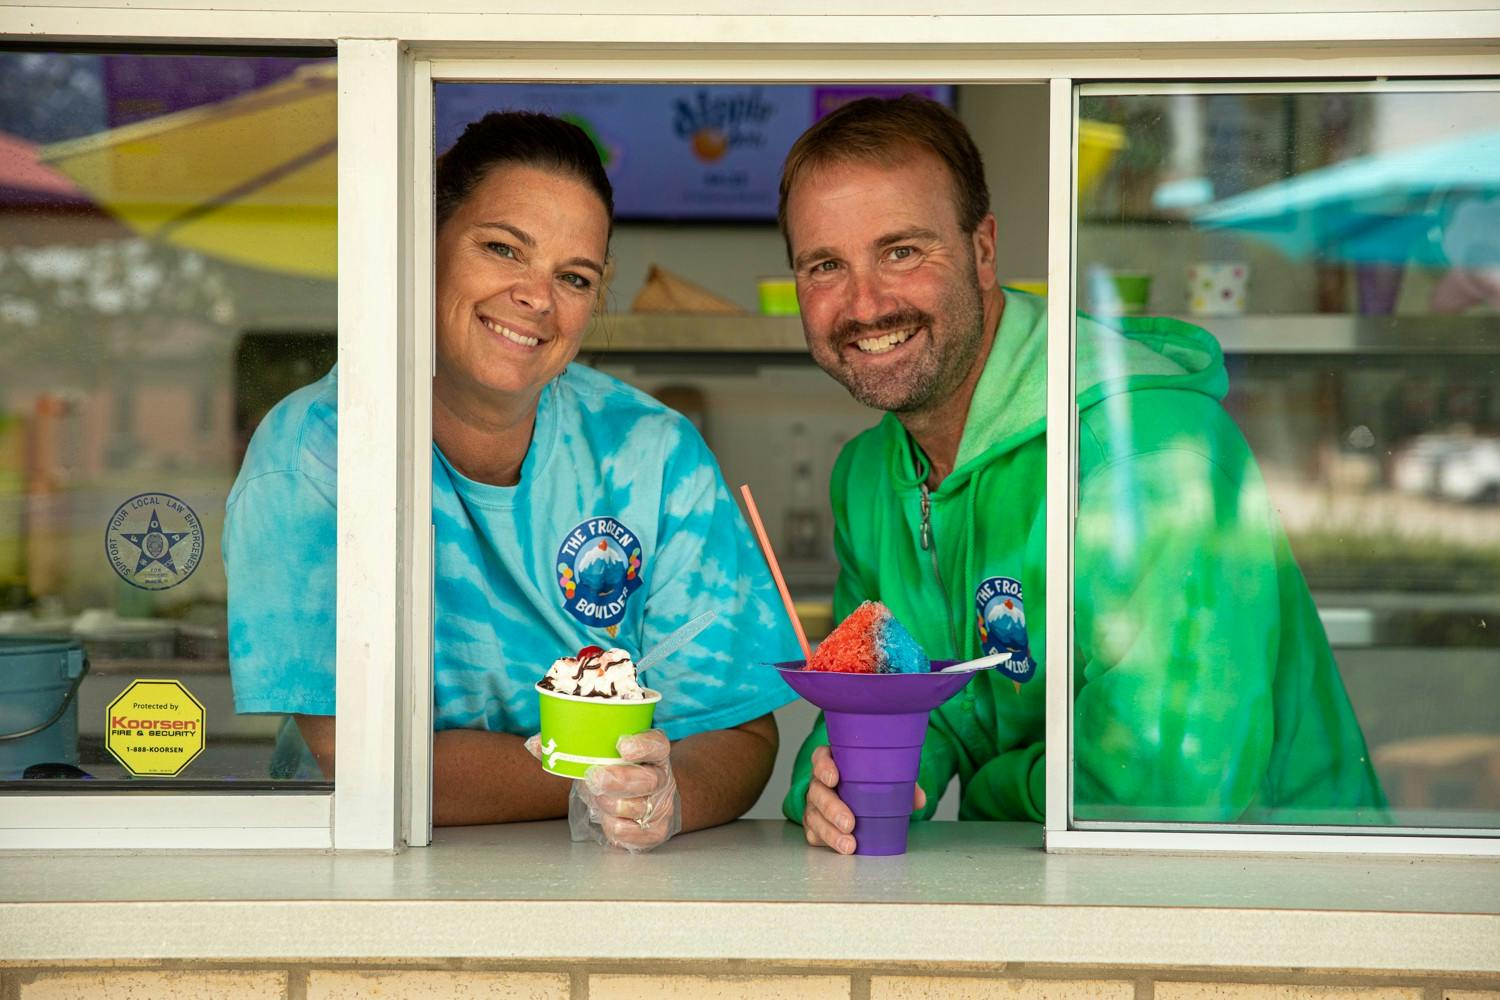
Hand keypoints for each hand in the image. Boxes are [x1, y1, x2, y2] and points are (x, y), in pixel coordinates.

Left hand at [527, 729, 680, 852]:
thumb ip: (567, 748)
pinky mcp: (655, 830)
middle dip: (618, 780)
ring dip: (610, 804)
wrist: (642, 798)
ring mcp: (660, 805)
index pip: (656, 744)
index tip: (621, 746)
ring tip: (598, 798)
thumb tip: (533, 745)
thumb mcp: (598, 754)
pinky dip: (613, 826)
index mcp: (651, 751)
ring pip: (637, 808)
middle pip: (648, 780)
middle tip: (594, 777)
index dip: (642, 744)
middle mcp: (661, 776)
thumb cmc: (615, 771)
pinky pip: (632, 833)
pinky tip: (607, 817)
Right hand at [803, 745, 925, 854]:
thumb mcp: (887, 778)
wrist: (862, 801)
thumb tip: (918, 799)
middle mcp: (820, 782)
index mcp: (833, 763)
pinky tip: (841, 848)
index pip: (821, 758)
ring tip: (849, 845)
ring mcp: (815, 805)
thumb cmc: (870, 784)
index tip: (834, 778)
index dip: (824, 767)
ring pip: (814, 816)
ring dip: (830, 831)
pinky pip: (815, 833)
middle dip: (831, 807)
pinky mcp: (815, 824)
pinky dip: (828, 842)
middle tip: (849, 822)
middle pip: (817, 790)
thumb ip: (902, 783)